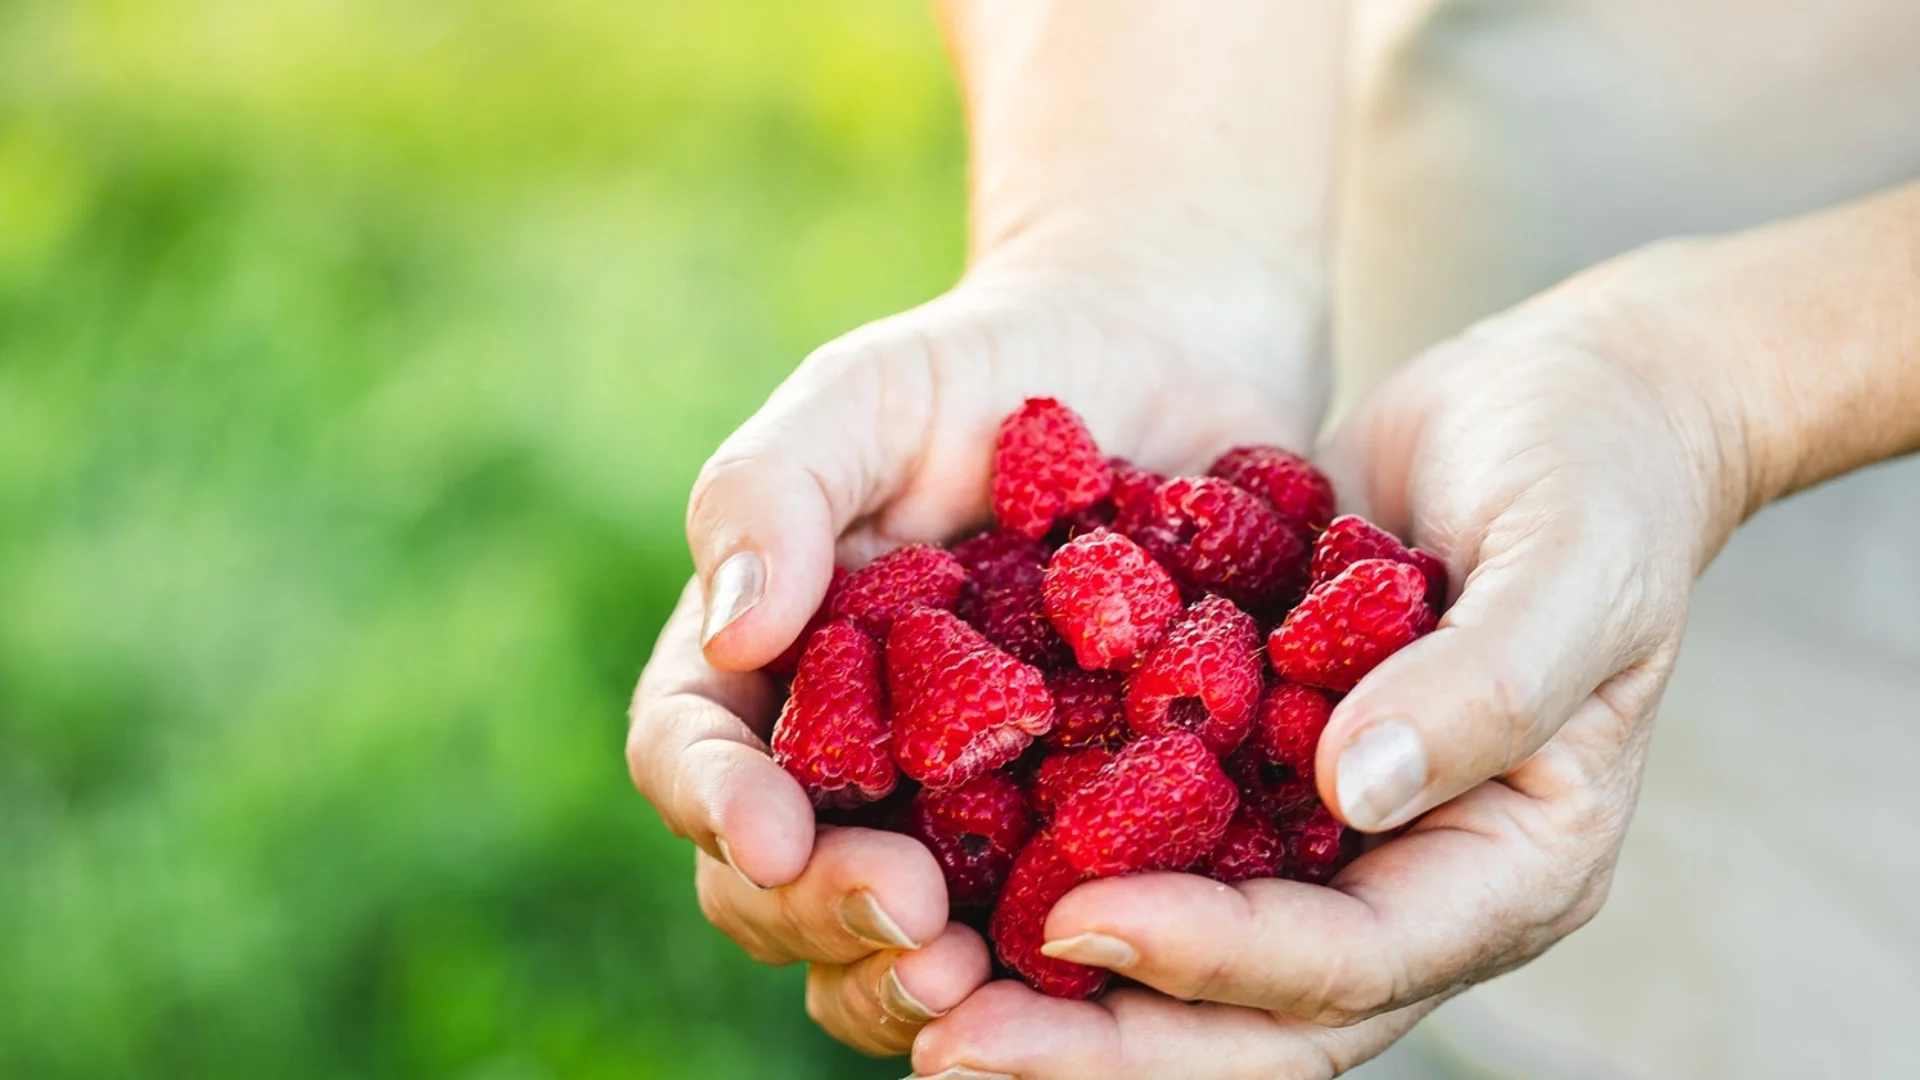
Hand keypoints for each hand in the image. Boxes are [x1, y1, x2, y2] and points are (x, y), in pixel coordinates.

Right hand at [628, 251, 1322, 1055]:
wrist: (1159, 368)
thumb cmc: (989, 368)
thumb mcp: (869, 395)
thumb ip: (775, 488)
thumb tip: (730, 631)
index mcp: (767, 664)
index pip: (693, 752)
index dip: (716, 804)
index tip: (772, 835)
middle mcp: (848, 760)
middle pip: (782, 882)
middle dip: (825, 917)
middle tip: (912, 925)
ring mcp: (960, 811)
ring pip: (894, 941)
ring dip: (915, 979)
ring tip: (983, 979)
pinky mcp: (1079, 833)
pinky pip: (1050, 919)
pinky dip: (1055, 958)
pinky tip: (1109, 956)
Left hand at [908, 252, 1742, 1076]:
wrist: (1556, 412)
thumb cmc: (1592, 473)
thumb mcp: (1568, 565)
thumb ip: (1486, 681)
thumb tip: (1355, 792)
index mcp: (1507, 867)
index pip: (1349, 960)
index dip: (1214, 958)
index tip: (1078, 921)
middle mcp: (1409, 881)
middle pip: (1251, 1015)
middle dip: (1104, 1044)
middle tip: (950, 1045)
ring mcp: (1330, 838)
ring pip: (1187, 962)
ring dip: (1059, 994)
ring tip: (918, 992)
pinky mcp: (1257, 772)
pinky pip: (1155, 852)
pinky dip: (1055, 873)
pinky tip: (938, 867)